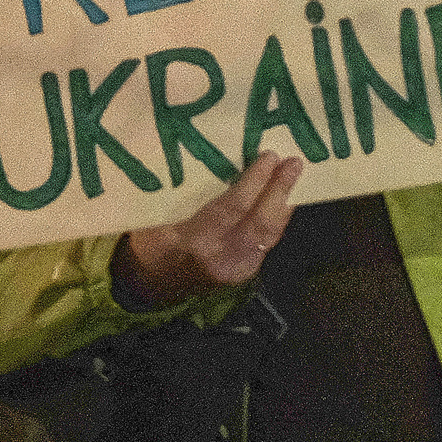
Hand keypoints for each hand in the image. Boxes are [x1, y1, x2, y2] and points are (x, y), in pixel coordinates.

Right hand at [114, 152, 302, 306]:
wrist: (147, 285)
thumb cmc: (149, 241)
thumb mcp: (156, 216)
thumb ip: (184, 195)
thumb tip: (214, 156)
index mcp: (191, 240)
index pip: (231, 209)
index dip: (253, 183)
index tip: (268, 157)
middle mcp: (218, 257)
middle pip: (258, 223)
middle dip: (279, 191)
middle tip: (293, 162)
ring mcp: (234, 268)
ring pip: (268, 235)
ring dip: (284, 204)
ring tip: (294, 175)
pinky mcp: (244, 272)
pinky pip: (266, 242)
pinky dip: (277, 219)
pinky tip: (284, 199)